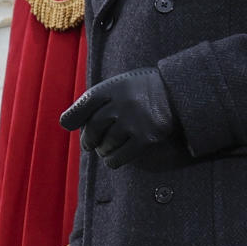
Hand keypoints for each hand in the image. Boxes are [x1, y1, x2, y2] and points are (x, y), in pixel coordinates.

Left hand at [60, 68, 177, 168]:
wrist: (177, 93)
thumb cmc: (144, 91)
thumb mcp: (120, 85)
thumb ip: (99, 99)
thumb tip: (69, 123)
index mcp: (113, 88)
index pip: (85, 104)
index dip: (73, 117)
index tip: (69, 125)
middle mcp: (121, 104)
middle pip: (93, 128)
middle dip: (88, 140)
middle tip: (90, 144)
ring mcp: (134, 121)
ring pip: (106, 144)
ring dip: (102, 150)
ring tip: (105, 149)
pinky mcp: (146, 137)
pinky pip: (120, 156)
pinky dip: (112, 160)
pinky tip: (112, 158)